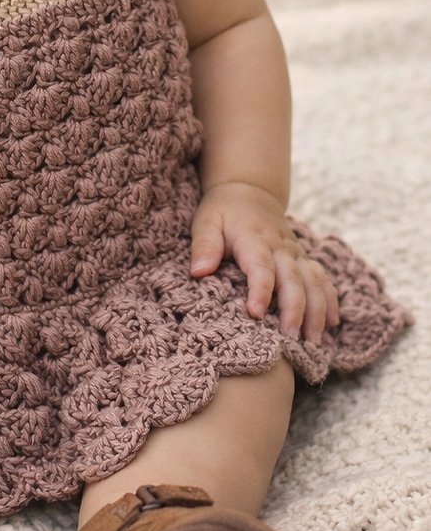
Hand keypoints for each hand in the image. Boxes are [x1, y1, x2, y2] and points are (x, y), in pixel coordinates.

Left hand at [190, 182, 338, 342]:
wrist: (249, 190)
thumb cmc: (222, 211)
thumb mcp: (206, 222)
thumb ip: (204, 245)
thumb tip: (198, 272)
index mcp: (253, 238)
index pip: (260, 266)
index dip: (260, 290)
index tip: (256, 313)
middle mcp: (279, 246)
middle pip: (292, 278)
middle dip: (295, 308)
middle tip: (291, 337)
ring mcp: (295, 252)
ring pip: (313, 280)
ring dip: (316, 310)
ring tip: (313, 340)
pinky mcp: (302, 257)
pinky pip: (321, 277)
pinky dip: (330, 298)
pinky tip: (332, 322)